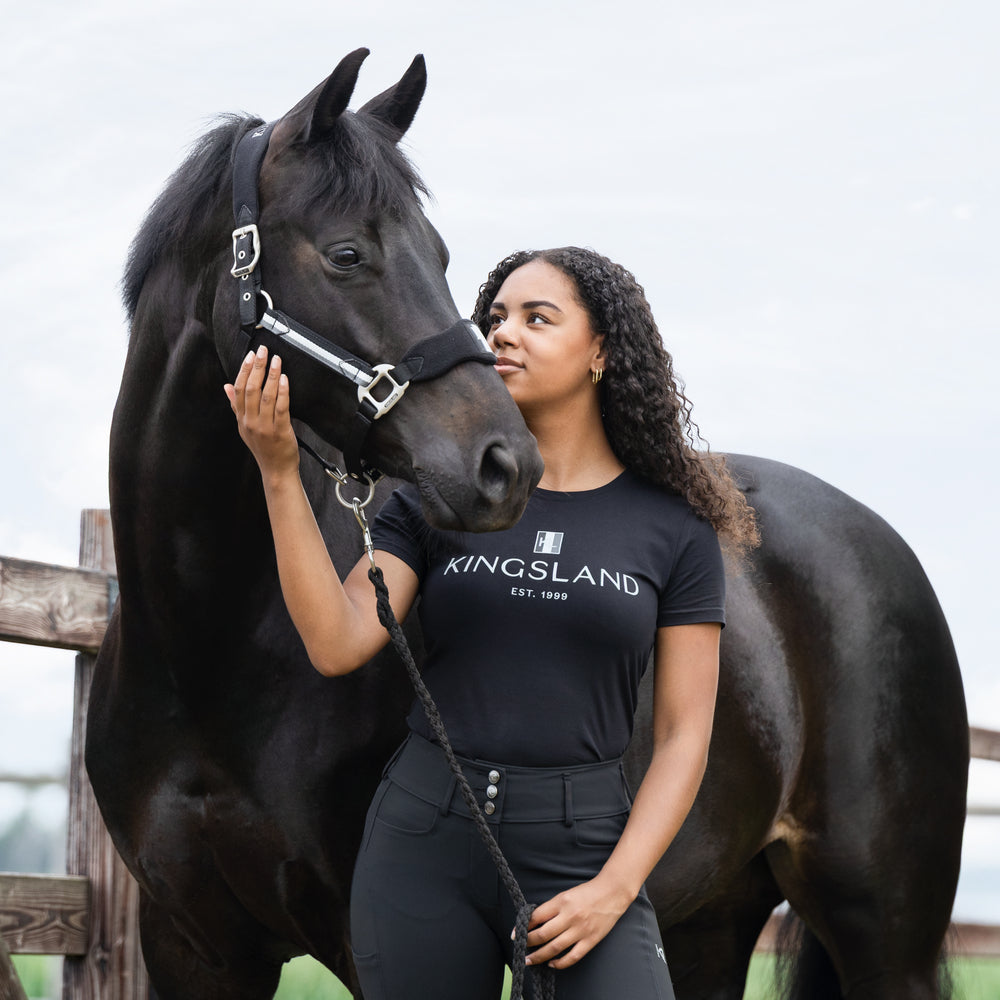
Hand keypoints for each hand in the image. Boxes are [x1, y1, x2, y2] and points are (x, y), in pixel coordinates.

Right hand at [223, 346, 299, 478]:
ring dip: (271, 375)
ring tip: (276, 360)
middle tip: (262, 351)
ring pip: (266, 396)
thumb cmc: (263, 448)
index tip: (249, 355)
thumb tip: (227, 386)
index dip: (243, 370)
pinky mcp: (280, 431)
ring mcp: (264, 427)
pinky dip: (283, 392)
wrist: (276, 470)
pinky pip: (281, 408)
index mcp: (241, 418)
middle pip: (250, 389)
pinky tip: (284, 379)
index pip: (238, 389)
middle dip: (257, 367)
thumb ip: (236, 405)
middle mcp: (250, 422)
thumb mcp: (245, 427)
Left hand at [523, 876, 630, 969]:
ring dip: (539, 956)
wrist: (612, 892)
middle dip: (528, 942)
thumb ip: (552, 908)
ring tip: (529, 960)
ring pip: (555, 948)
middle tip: (520, 947)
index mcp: (562, 902)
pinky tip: (551, 963)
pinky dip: (560, 963)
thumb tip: (534, 923)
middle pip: (543, 934)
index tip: (516, 933)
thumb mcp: (566, 894)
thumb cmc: (587, 892)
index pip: (537, 916)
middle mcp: (570, 916)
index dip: (524, 926)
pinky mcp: (591, 940)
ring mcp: (581, 930)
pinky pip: (572, 956)